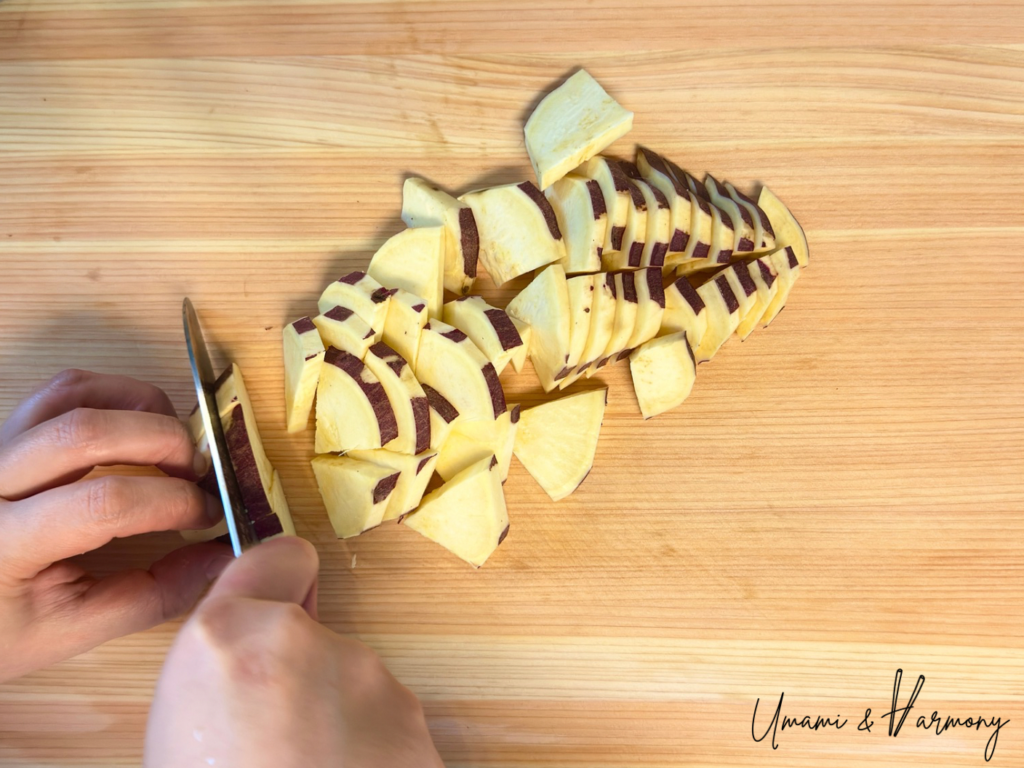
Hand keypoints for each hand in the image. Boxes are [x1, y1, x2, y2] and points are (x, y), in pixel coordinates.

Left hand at [0, 369, 230, 681]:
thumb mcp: (68, 632)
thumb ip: (150, 596)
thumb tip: (221, 557)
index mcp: (4, 543)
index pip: (103, 503)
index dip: (171, 502)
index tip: (207, 515)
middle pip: (88, 431)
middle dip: (166, 442)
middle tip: (200, 473)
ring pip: (73, 394)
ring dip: (142, 407)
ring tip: (174, 444)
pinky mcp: (4, 433)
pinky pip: (62, 389)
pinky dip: (114, 394)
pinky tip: (140, 425)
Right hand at [145, 537, 443, 767]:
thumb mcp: (183, 727)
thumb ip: (222, 669)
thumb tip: (244, 660)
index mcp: (226, 639)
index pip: (277, 554)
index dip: (276, 579)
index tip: (278, 601)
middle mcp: (306, 641)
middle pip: (313, 629)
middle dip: (301, 667)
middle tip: (273, 734)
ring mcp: (368, 678)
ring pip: (349, 677)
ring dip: (334, 713)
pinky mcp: (412, 717)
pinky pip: (382, 716)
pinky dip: (368, 745)